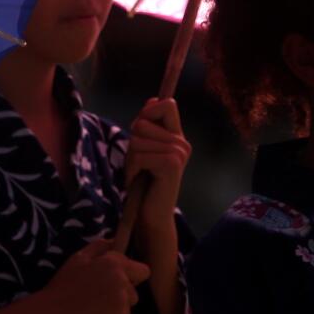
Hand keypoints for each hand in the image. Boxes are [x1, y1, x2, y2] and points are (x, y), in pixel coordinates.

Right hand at [40, 238, 149, 313]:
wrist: (52, 313)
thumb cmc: (64, 283)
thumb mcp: (79, 257)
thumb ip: (101, 246)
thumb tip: (115, 241)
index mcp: (115, 264)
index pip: (143, 271)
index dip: (132, 275)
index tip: (118, 280)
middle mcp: (123, 283)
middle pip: (135, 291)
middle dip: (123, 293)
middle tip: (99, 295)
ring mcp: (122, 304)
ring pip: (128, 307)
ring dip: (117, 307)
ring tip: (95, 307)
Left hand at [125, 98, 190, 236]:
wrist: (152, 214)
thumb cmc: (144, 182)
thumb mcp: (144, 149)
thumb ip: (148, 126)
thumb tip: (152, 99)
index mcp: (177, 136)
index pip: (167, 103)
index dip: (148, 111)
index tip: (139, 128)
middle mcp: (182, 143)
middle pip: (142, 122)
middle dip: (132, 142)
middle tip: (138, 163)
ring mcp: (179, 153)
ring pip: (137, 139)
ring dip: (130, 159)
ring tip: (139, 173)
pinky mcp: (172, 164)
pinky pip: (139, 155)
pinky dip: (132, 169)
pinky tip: (139, 180)